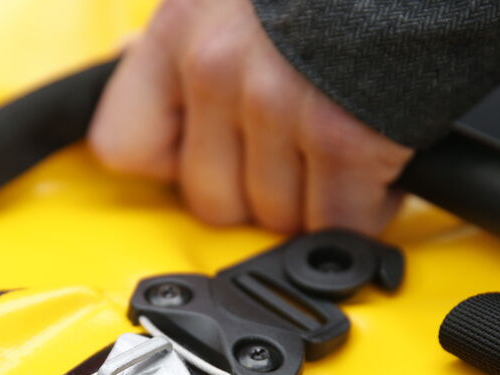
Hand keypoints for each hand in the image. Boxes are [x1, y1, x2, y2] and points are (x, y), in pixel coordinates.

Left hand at [88, 0, 413, 234]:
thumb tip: (143, 60)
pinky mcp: (341, 137)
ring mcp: (275, 104)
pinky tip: (376, 165)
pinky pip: (338, 222)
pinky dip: (366, 209)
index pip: (123, 146)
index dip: (170, 166)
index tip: (202, 157)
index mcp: (180, 26)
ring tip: (343, 143)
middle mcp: (215, 66)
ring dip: (319, 198)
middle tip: (298, 153)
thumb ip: (192, 37)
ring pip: (276, 219)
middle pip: (211, 201)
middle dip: (261, 192)